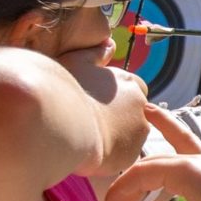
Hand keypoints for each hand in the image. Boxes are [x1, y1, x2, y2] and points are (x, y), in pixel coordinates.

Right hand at [58, 50, 151, 179]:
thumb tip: (110, 44)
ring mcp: (139, 129)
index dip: (117, 99)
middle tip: (95, 125)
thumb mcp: (77, 62)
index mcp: (127, 82)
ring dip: (117, 137)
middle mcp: (139, 103)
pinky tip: (92, 153)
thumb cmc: (64, 89)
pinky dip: (112, 155)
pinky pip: (123, 155)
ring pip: (131, 136)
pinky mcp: (132, 152)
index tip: (100, 106)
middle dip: (120, 119)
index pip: (133, 89)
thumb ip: (96, 54)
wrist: (61, 120)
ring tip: (91, 140)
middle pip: (134, 113)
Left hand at [98, 105, 200, 200]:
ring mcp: (194, 164)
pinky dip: (123, 190)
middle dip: (141, 156)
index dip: (169, 126)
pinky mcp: (186, 170)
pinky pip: (142, 173)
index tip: (152, 112)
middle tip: (122, 173)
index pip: (186, 144)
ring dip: (120, 193)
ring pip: (144, 167)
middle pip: (162, 150)